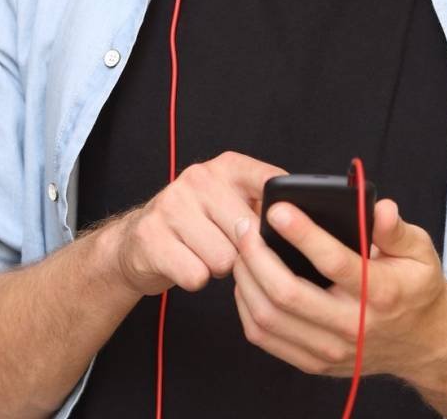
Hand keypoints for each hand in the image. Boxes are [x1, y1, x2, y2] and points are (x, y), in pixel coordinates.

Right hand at [107, 151, 287, 295]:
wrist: (138, 242)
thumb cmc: (199, 226)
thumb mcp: (232, 203)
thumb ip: (265, 207)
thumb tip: (308, 229)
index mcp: (227, 166)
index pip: (273, 184)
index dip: (284, 216)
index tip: (289, 230)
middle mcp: (199, 178)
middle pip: (250, 233)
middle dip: (245, 252)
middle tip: (229, 247)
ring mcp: (171, 205)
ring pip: (224, 259)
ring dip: (219, 268)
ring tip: (205, 254)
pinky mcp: (152, 237)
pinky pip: (196, 276)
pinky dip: (196, 279)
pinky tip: (187, 264)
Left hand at [231, 197, 446, 381]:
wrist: (424, 344)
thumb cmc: (416, 289)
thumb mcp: (419, 252)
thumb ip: (395, 229)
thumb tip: (380, 208)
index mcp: (382, 293)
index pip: (334, 262)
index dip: (302, 234)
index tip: (277, 209)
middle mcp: (353, 326)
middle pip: (287, 293)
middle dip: (256, 254)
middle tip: (244, 225)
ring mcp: (331, 349)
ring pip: (269, 317)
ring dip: (246, 279)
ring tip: (242, 248)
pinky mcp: (314, 363)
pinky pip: (265, 337)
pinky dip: (246, 307)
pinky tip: (247, 280)